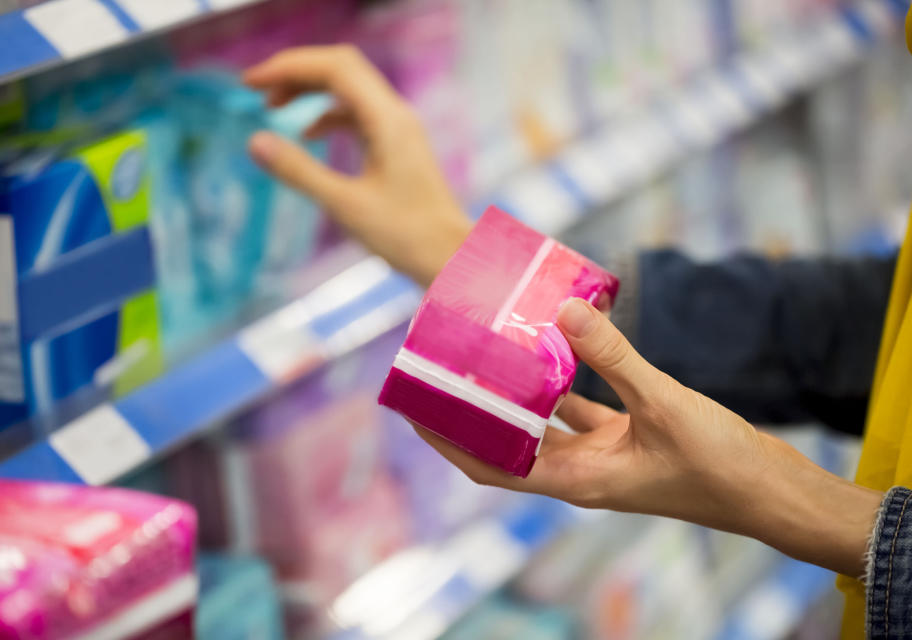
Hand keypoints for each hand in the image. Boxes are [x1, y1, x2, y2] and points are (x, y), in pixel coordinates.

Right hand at [243, 45, 471, 286]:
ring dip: (310, 90)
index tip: (249, 82)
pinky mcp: (398, 145)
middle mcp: (396, 115)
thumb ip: (298, 171)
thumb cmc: (406, 237)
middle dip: (296, 71)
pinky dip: (328, 114)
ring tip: (272, 106)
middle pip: (341, 67)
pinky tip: (308, 134)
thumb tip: (254, 141)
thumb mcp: (344, 205)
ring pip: (349, 88)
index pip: (334, 67)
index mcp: (387, 121)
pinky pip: (358, 112)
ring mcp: (399, 128)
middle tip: (256, 88)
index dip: (288, 66)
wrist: (449, 257)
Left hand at [415, 298, 882, 577]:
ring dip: (516, 394)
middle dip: (472, 412)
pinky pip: (580, 409)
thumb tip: (562, 311)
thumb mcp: (664, 404)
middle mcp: (580, 471)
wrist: (771, 492)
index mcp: (575, 479)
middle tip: (446, 370)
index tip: (415, 407)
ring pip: (542, 424)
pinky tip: (558, 346)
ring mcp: (603, 457)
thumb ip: (613, 356)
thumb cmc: (721, 466)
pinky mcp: (627, 439)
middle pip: (505, 444)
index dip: (447, 439)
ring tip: (491, 353)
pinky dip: (564, 382)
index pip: (489, 464)